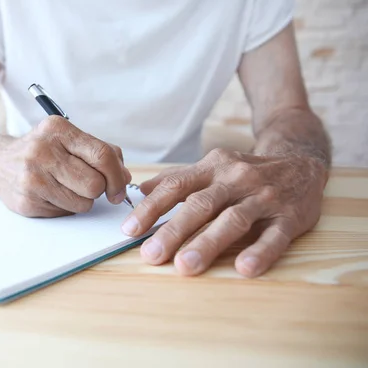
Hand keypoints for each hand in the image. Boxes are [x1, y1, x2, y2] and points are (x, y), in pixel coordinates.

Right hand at [0, 116, 131, 216]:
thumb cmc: (41, 151)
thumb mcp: (68, 139)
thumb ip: (101, 152)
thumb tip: (125, 176)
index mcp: (57, 130)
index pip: (102, 155)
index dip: (117, 176)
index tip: (118, 186)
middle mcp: (42, 151)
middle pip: (95, 184)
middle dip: (99, 189)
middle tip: (89, 185)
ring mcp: (32, 177)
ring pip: (83, 203)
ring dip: (82, 200)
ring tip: (66, 188)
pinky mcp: (27, 200)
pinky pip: (65, 213)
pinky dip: (65, 207)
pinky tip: (51, 194)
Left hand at [121, 148, 327, 276]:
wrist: (301, 163)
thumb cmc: (245, 172)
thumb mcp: (212, 167)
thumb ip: (178, 178)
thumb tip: (140, 190)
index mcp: (213, 167)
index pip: (176, 186)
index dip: (151, 208)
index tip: (130, 229)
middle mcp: (236, 179)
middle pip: (200, 204)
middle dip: (173, 230)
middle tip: (152, 255)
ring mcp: (264, 197)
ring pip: (233, 220)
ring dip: (208, 243)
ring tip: (185, 266)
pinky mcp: (291, 216)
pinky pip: (275, 236)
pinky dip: (260, 251)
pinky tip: (244, 268)